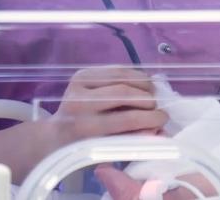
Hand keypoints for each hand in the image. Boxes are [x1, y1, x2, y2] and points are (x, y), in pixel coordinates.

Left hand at [47, 67, 167, 142]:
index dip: (150, 118)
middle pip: (125, 93)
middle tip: (158, 108)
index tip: (163, 120)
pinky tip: (142, 84)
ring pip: (122, 76)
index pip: (125, 119)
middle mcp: (80, 102)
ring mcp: (79, 84)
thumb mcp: (108, 151)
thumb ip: (133, 140)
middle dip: (148, 100)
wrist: (56, 133)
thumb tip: (159, 131)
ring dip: (144, 84)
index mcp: (85, 128)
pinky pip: (116, 69)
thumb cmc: (85, 147)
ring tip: (153, 95)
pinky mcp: (83, 73)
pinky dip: (134, 75)